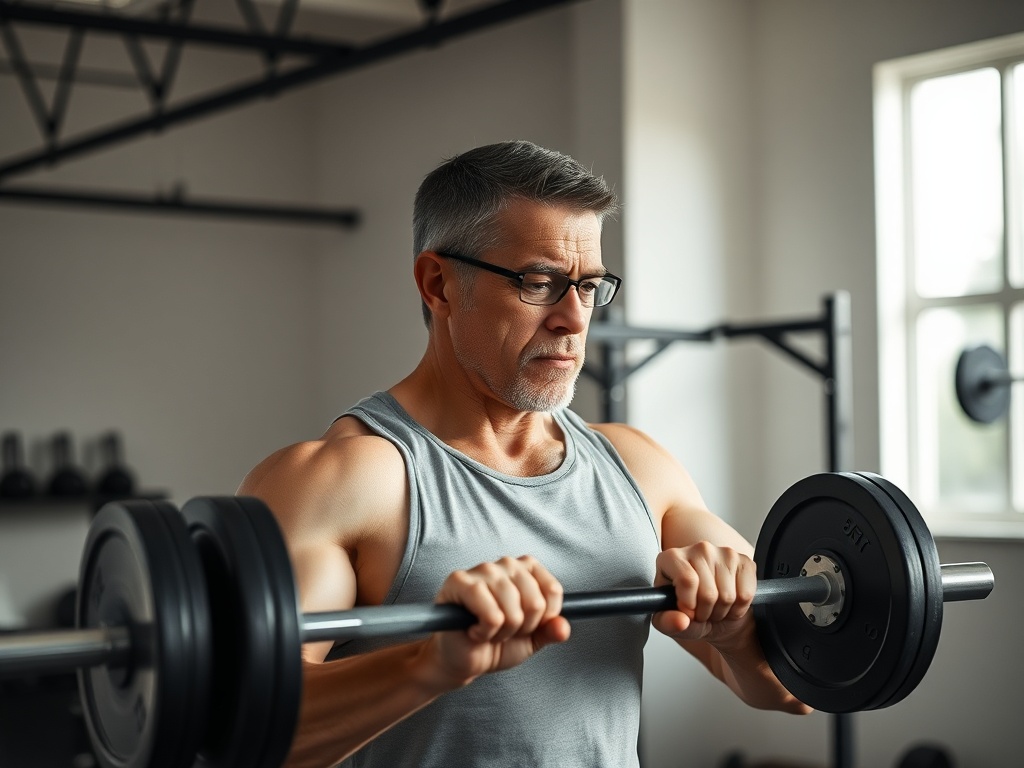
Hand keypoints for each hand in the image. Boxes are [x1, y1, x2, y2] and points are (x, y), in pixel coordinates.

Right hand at [425, 555, 570, 687]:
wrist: (463, 660)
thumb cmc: (495, 644)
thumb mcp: (532, 639)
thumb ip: (550, 630)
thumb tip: (563, 628)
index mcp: (526, 569)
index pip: (553, 590)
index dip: (543, 618)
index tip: (526, 625)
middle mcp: (505, 563)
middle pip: (535, 602)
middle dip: (522, 628)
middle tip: (503, 630)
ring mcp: (482, 570)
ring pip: (513, 611)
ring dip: (502, 632)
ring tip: (488, 630)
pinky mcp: (459, 582)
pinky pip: (492, 615)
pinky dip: (486, 632)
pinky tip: (475, 630)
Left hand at [652, 542, 756, 649]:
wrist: (714, 614)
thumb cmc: (687, 612)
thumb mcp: (669, 622)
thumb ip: (668, 622)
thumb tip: (681, 621)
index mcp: (671, 557)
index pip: (686, 580)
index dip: (689, 605)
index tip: (688, 612)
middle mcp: (698, 549)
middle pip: (708, 592)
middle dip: (705, 612)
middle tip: (701, 611)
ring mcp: (723, 552)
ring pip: (727, 595)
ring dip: (722, 612)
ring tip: (714, 608)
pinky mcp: (745, 561)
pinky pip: (746, 595)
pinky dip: (739, 608)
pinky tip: (729, 604)